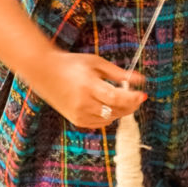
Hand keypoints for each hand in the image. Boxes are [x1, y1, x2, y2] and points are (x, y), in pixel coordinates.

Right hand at [25, 50, 146, 128]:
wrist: (45, 72)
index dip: (132, 99)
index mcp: (88, 86)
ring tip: (123, 99)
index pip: (116, 98)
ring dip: (120, 110)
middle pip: (115, 111)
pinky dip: (108, 116)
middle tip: (137, 97)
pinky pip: (100, 123)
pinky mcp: (76, 120)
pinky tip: (109, 106)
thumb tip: (141, 80)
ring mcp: (79, 114)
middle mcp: (83, 103)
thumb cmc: (72, 64)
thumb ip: (118, 73)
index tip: (143, 95)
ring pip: (109, 119)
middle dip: (130, 105)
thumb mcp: (96, 63)